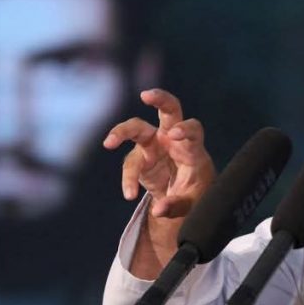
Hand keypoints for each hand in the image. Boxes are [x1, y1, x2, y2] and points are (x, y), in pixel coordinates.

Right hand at [103, 89, 214, 276]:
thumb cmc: (194, 194)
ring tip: (109, 143)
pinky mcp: (140, 157)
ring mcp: (154, 145)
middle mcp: (173, 139)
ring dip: (122, 132)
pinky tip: (130, 194)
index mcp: (192, 147)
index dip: (185, 129)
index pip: (192, 129)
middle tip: (146, 95)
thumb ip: (176, 206)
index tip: (176, 134)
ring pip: (137, 129)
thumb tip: (158, 210)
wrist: (182, 197)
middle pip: (168, 110)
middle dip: (159, 99)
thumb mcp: (192, 204)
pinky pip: (130, 164)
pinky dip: (128, 180)